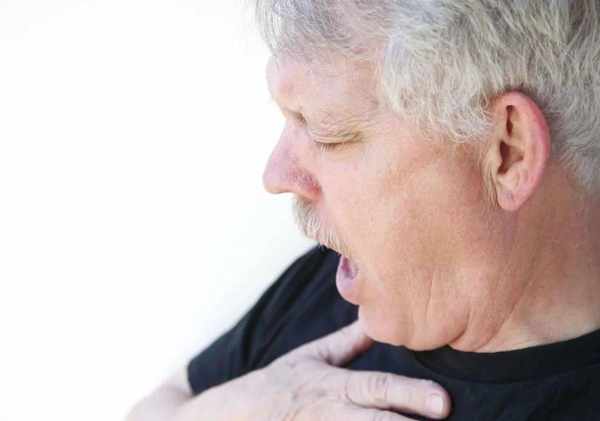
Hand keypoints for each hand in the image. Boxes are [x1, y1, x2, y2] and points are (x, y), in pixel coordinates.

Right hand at [174, 321, 450, 419]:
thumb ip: (347, 343)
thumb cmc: (276, 384)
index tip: (443, 402)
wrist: (231, 415)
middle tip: (447, 416)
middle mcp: (328, 413)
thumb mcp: (310, 358)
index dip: (409, 394)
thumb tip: (376, 320)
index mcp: (331, 386)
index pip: (374, 388)